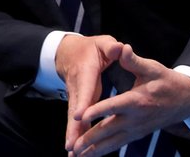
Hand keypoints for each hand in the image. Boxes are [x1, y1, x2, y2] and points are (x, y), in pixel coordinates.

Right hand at [55, 35, 123, 152]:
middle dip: (73, 128)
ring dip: (73, 135)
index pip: (85, 88)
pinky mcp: (76, 104)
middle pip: (75, 110)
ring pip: (73, 118)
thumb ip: (111, 47)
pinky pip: (76, 121)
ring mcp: (75, 97)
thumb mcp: (102, 43)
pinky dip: (75, 135)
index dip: (83, 103)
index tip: (80, 116)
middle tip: (71, 145)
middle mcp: (78, 87)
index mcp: (86, 72)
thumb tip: (121, 48)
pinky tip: (75, 149)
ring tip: (72, 153)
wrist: (68, 53)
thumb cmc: (91, 48)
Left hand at [69, 44, 189, 155]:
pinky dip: (104, 150)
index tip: (80, 116)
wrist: (186, 99)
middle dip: (90, 139)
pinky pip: (118, 144)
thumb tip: (122, 48)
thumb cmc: (166, 81)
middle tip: (73, 147)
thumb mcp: (152, 68)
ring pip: (112, 142)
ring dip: (95, 150)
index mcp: (136, 100)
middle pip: (109, 130)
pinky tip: (91, 156)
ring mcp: (136, 129)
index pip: (113, 107)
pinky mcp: (137, 133)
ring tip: (77, 156)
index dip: (96, 111)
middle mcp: (135, 118)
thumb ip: (134, 61)